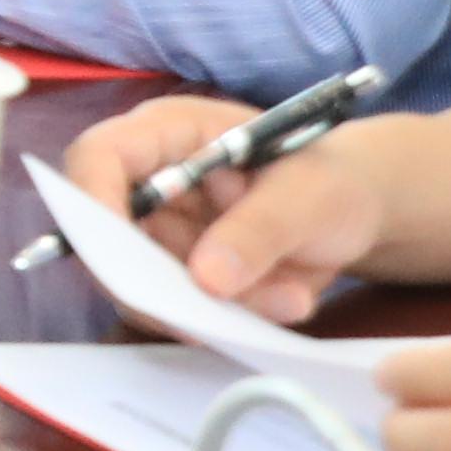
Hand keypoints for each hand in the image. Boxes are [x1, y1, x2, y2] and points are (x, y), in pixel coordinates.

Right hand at [59, 99, 392, 324]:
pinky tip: (285, 298)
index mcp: (170, 133)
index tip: (123, 260)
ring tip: (288, 296)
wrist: (357, 209)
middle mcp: (150, 181)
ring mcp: (160, 231)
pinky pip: (179, 308)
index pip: (99, 156)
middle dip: (158, 282)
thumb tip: (207, 280)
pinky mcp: (178, 272)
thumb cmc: (331, 180)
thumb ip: (260, 230)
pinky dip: (229, 318)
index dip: (92, 201)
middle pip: (106, 235)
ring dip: (211, 306)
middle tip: (213, 314)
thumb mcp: (309, 196)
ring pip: (145, 284)